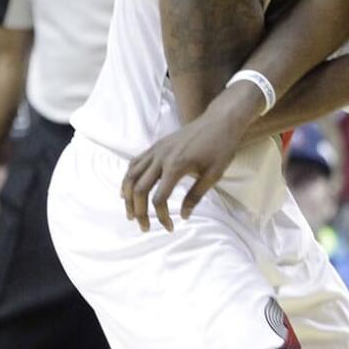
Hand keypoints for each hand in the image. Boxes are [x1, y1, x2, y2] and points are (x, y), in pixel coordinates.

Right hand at [120, 107, 246, 231]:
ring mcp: (156, 149)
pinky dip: (129, 178)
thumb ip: (196, 195)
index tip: (170, 227)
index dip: (161, 216)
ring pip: (131, 175)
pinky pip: (135, 163)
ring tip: (131, 213)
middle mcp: (161, 157)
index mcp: (176, 166)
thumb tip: (184, 216)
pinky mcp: (156, 145)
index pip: (159, 198)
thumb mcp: (214, 174)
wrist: (221, 120)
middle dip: (139, 211)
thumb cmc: (221, 147)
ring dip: (127, 196)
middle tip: (144, 227)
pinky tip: (130, 190)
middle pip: (139, 189)